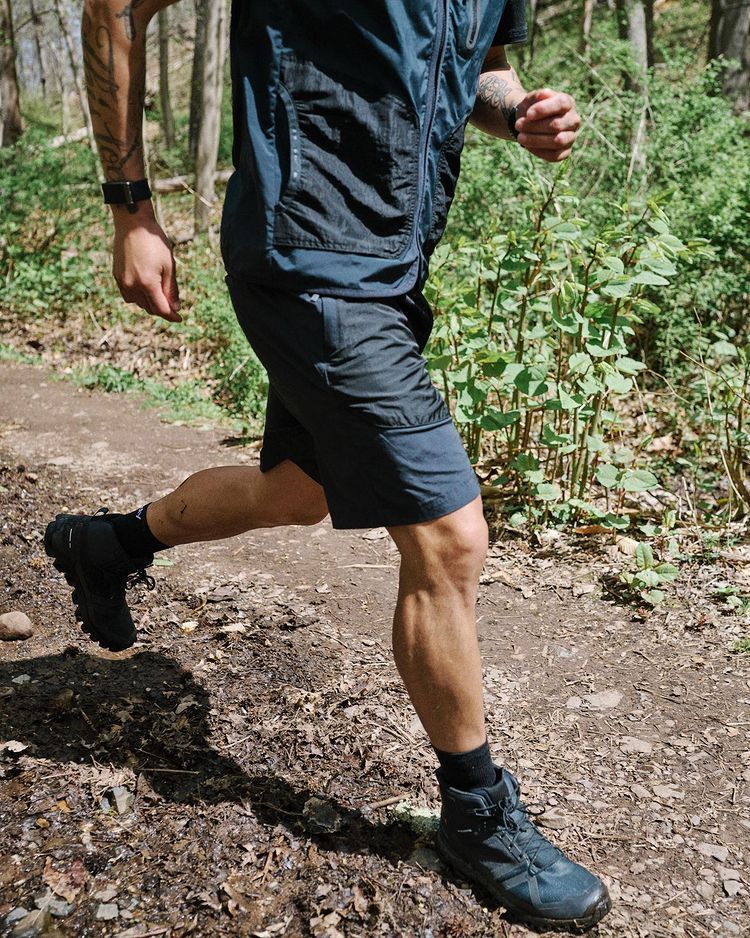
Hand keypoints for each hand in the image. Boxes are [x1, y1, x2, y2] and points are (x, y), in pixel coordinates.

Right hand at [112, 207, 181, 322]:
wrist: (133, 224)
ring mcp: (122, 282)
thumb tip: (175, 309)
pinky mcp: (116, 276)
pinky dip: (138, 297)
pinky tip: (146, 289)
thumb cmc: (155, 242)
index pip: (161, 310)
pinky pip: (128, 295)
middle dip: (162, 309)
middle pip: (150, 308)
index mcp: (147, 284)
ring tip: (160, 295)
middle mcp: (132, 286)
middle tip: (173, 305)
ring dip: (150, 304)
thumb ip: (171, 290)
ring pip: (138, 303)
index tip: (179, 319)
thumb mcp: (169, 266)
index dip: (172, 316)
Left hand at [514, 88, 580, 162]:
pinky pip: (554, 156)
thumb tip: (543, 94)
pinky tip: (527, 146)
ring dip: (536, 140)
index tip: (528, 114)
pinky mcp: (565, 151)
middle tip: (518, 125)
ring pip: (557, 141)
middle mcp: (573, 120)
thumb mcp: (532, 99)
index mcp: (568, 103)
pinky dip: (539, 151)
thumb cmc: (533, 109)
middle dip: (535, 126)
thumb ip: (537, 95)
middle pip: (557, 125)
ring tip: (519, 137)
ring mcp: (571, 136)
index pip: (561, 104)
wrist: (529, 123)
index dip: (544, 109)